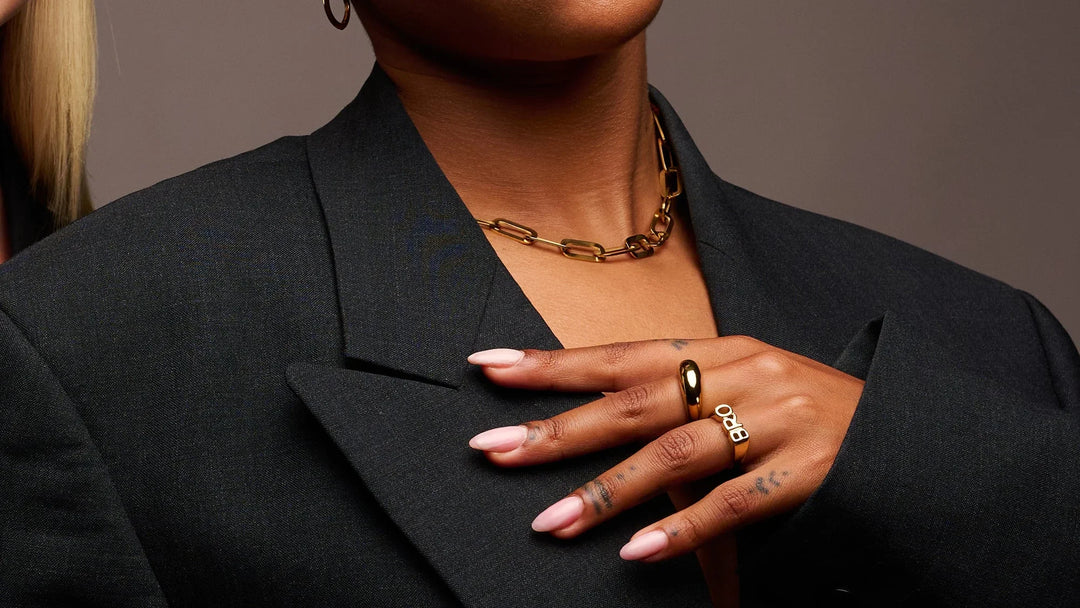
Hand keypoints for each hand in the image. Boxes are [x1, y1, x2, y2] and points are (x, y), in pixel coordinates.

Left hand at [466, 337, 863, 561]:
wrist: (904, 433)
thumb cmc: (804, 411)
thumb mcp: (742, 387)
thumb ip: (676, 400)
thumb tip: (588, 421)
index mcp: (721, 349)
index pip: (620, 354)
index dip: (553, 363)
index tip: (488, 368)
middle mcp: (744, 373)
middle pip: (634, 401)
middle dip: (559, 427)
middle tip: (493, 448)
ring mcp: (778, 418)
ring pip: (676, 454)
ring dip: (606, 491)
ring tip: (548, 523)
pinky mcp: (810, 469)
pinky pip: (735, 504)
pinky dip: (682, 529)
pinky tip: (635, 552)